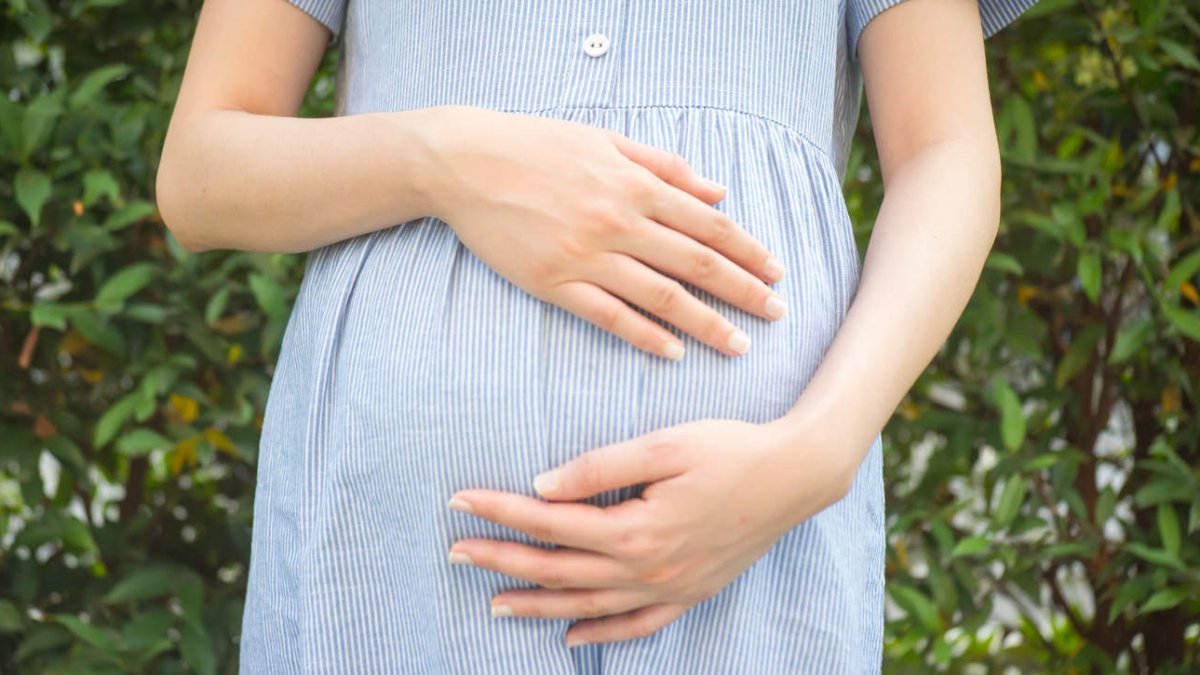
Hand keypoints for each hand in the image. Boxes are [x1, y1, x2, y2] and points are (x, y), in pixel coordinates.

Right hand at [420, 105, 787, 358]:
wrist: (467, 162)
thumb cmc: (538, 145)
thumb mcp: (606, 141)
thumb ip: (664, 166)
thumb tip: (716, 192)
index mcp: (635, 184)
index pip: (708, 224)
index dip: (747, 250)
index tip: (776, 272)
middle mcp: (620, 221)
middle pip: (696, 263)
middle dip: (743, 290)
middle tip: (777, 313)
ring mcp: (588, 255)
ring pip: (662, 296)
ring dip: (706, 323)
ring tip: (739, 345)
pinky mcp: (556, 282)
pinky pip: (610, 316)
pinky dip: (645, 336)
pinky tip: (673, 352)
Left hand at [444, 417, 856, 646]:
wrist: (796, 477)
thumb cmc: (730, 449)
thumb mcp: (664, 445)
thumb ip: (599, 467)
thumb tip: (542, 488)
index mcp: (635, 529)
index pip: (549, 524)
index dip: (499, 513)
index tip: (459, 502)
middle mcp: (647, 568)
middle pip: (558, 570)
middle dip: (501, 561)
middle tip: (455, 551)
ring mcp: (669, 588)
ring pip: (587, 606)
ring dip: (537, 605)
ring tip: (494, 602)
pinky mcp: (689, 594)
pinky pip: (637, 626)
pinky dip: (601, 633)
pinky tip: (572, 636)